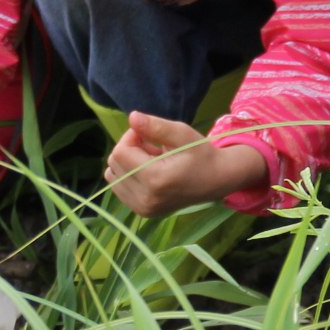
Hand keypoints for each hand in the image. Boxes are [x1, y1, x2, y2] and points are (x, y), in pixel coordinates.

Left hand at [105, 112, 268, 216]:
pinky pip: (119, 187)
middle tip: (153, 147)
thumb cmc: (201, 154)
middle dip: (130, 148)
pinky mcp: (142, 212)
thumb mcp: (182, 134)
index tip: (149, 133)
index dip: (131, 136)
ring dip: (128, 162)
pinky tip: (149, 172)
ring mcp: (143, 209)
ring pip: (113, 175)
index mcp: (156, 180)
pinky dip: (129, 175)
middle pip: (114, 163)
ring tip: (152, 160)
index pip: (120, 152)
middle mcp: (146, 199)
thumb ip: (156, 126)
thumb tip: (131, 117)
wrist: (217, 181)